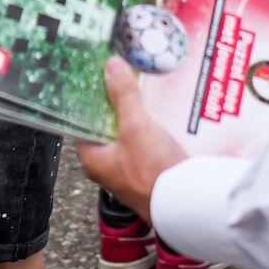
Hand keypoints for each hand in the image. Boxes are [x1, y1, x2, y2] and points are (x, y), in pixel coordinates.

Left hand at [76, 57, 186, 223]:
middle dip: (114, 102)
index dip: (90, 97)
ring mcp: (126, 169)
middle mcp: (106, 166)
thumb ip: (123, 96)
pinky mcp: (146, 170)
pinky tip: (156, 112)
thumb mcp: (135, 127)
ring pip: (124, 133)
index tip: (99, 75)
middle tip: (121, 75)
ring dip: (132, 113)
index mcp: (92, 159)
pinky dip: (146, 126)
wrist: (185, 202)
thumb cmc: (152, 172)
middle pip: (105, 125)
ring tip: (139, 88)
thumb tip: (111, 67)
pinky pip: (141, 141)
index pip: (83, 120)